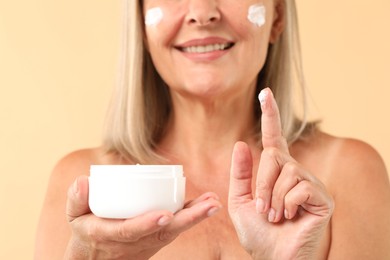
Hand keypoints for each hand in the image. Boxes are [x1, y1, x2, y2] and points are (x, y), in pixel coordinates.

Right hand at [65, 176, 221, 258]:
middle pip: (165, 231)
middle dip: (189, 219)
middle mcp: (136, 241)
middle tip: (210, 205)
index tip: (166, 214)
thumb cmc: (86, 231)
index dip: (148, 223)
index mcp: (113, 235)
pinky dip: (193, 216)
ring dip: (196, 217)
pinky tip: (207, 203)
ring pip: (176, 229)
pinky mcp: (157, 237)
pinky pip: (177, 227)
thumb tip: (85, 181)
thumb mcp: (75, 216)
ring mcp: (149, 240)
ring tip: (214, 201)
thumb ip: (76, 198)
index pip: (132, 230)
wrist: (98, 258)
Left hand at [228, 88, 333, 258]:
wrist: (273, 258)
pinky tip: (289, 218)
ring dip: (272, 197)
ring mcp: (310, 183)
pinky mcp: (322, 197)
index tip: (265, 93)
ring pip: (286, 171)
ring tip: (274, 216)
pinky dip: (286, 205)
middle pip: (274, 155)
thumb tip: (241, 143)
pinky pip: (299, 187)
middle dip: (261, 183)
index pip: (275, 137)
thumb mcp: (240, 201)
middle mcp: (295, 172)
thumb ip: (240, 174)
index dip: (270, 115)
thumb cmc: (258, 232)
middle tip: (262, 208)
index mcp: (276, 171)